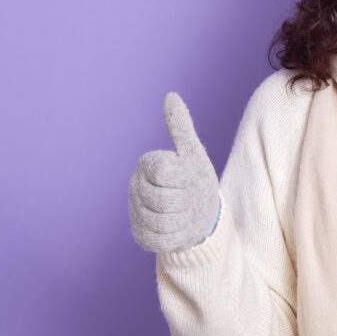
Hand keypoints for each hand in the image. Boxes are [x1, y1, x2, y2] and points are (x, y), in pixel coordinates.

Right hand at [129, 92, 219, 252]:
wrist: (201, 213)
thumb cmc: (196, 179)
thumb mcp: (193, 154)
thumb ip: (181, 127)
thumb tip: (170, 95)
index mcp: (147, 164)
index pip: (165, 174)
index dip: (184, 179)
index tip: (188, 178)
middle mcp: (135, 187)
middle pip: (164, 200)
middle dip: (185, 201)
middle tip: (188, 198)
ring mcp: (135, 212)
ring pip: (163, 222)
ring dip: (182, 220)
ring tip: (184, 213)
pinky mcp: (139, 235)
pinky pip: (160, 240)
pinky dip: (176, 237)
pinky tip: (178, 228)